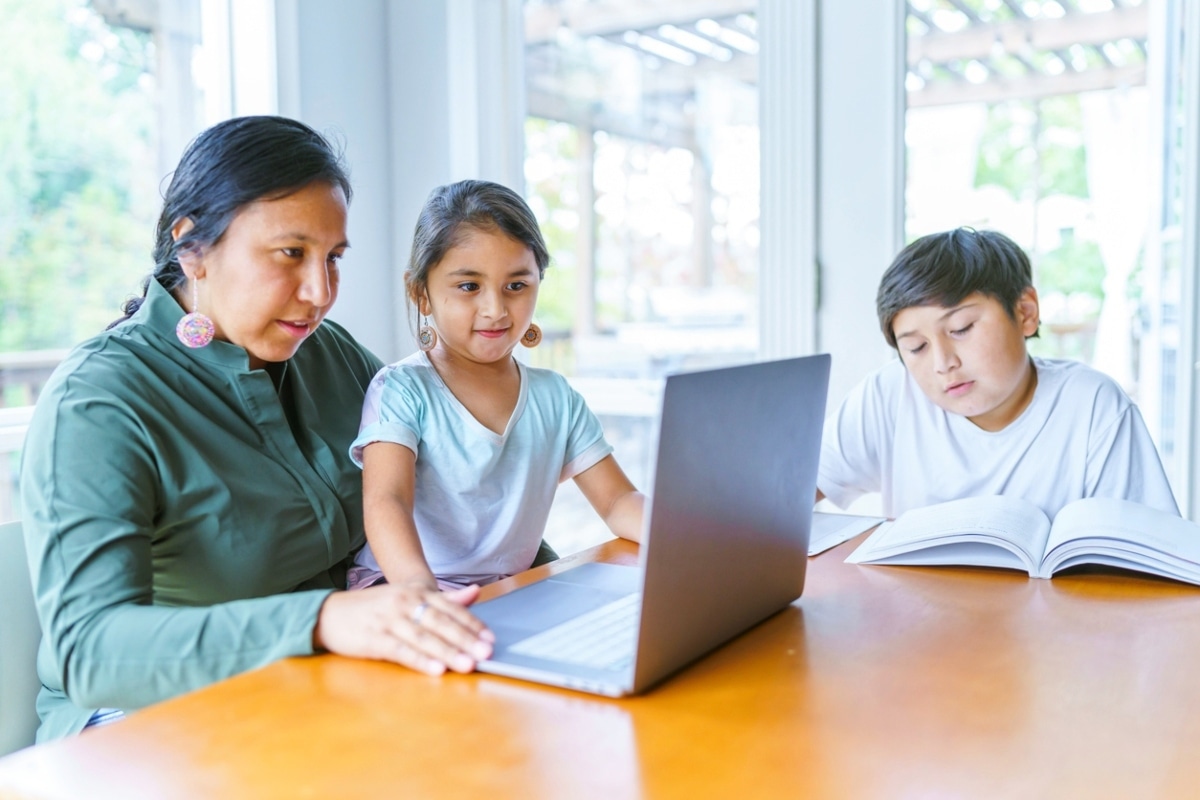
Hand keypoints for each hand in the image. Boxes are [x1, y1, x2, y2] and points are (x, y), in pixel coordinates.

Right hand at [313, 582, 494, 674]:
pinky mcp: (374, 639)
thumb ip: (443, 598)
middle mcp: (404, 603)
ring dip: (447, 652)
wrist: (330, 613)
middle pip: (440, 622)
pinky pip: (401, 651)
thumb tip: (475, 592)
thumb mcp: (409, 596)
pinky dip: (420, 660)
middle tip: (486, 652)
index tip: (490, 638)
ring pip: (423, 637)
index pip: (449, 608)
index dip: (471, 623)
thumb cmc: (375, 607)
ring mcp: (388, 620)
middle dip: (465, 639)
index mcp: (415, 592)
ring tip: (467, 664)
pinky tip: (436, 669)